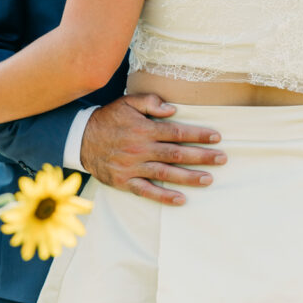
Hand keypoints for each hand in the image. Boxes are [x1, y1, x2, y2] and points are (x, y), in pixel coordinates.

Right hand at [80, 93, 225, 205]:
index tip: (216, 137)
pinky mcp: (125, 181)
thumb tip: (173, 109)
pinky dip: (164, 196)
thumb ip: (150, 102)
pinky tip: (181, 199)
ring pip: (166, 174)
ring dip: (189, 177)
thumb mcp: (127, 102)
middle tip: (222, 159)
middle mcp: (141, 149)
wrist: (81, 139)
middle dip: (202, 157)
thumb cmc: (109, 118)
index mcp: (144, 129)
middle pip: (176, 154)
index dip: (198, 135)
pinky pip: (147, 191)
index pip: (177, 132)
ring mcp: (133, 167)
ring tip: (208, 179)